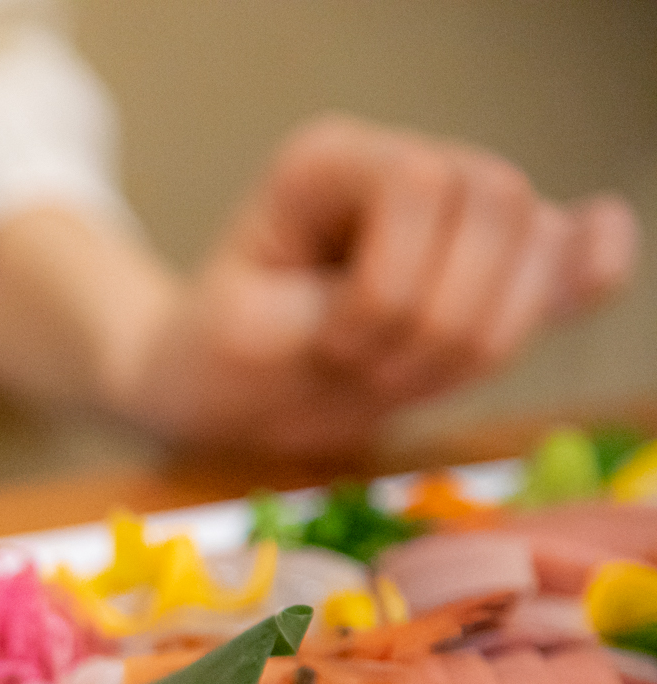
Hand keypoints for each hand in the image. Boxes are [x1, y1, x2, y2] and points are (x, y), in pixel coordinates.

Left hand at [119, 115, 637, 454]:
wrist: (222, 395)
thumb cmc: (227, 361)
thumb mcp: (266, 337)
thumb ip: (376, 302)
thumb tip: (466, 266)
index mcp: (330, 162)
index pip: (420, 183)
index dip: (390, 283)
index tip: (329, 345)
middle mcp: (402, 167)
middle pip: (500, 203)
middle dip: (442, 317)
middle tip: (369, 372)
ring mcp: (454, 218)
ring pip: (538, 246)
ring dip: (478, 338)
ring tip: (401, 375)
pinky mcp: (488, 273)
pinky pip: (569, 259)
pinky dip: (585, 273)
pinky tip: (586, 276)